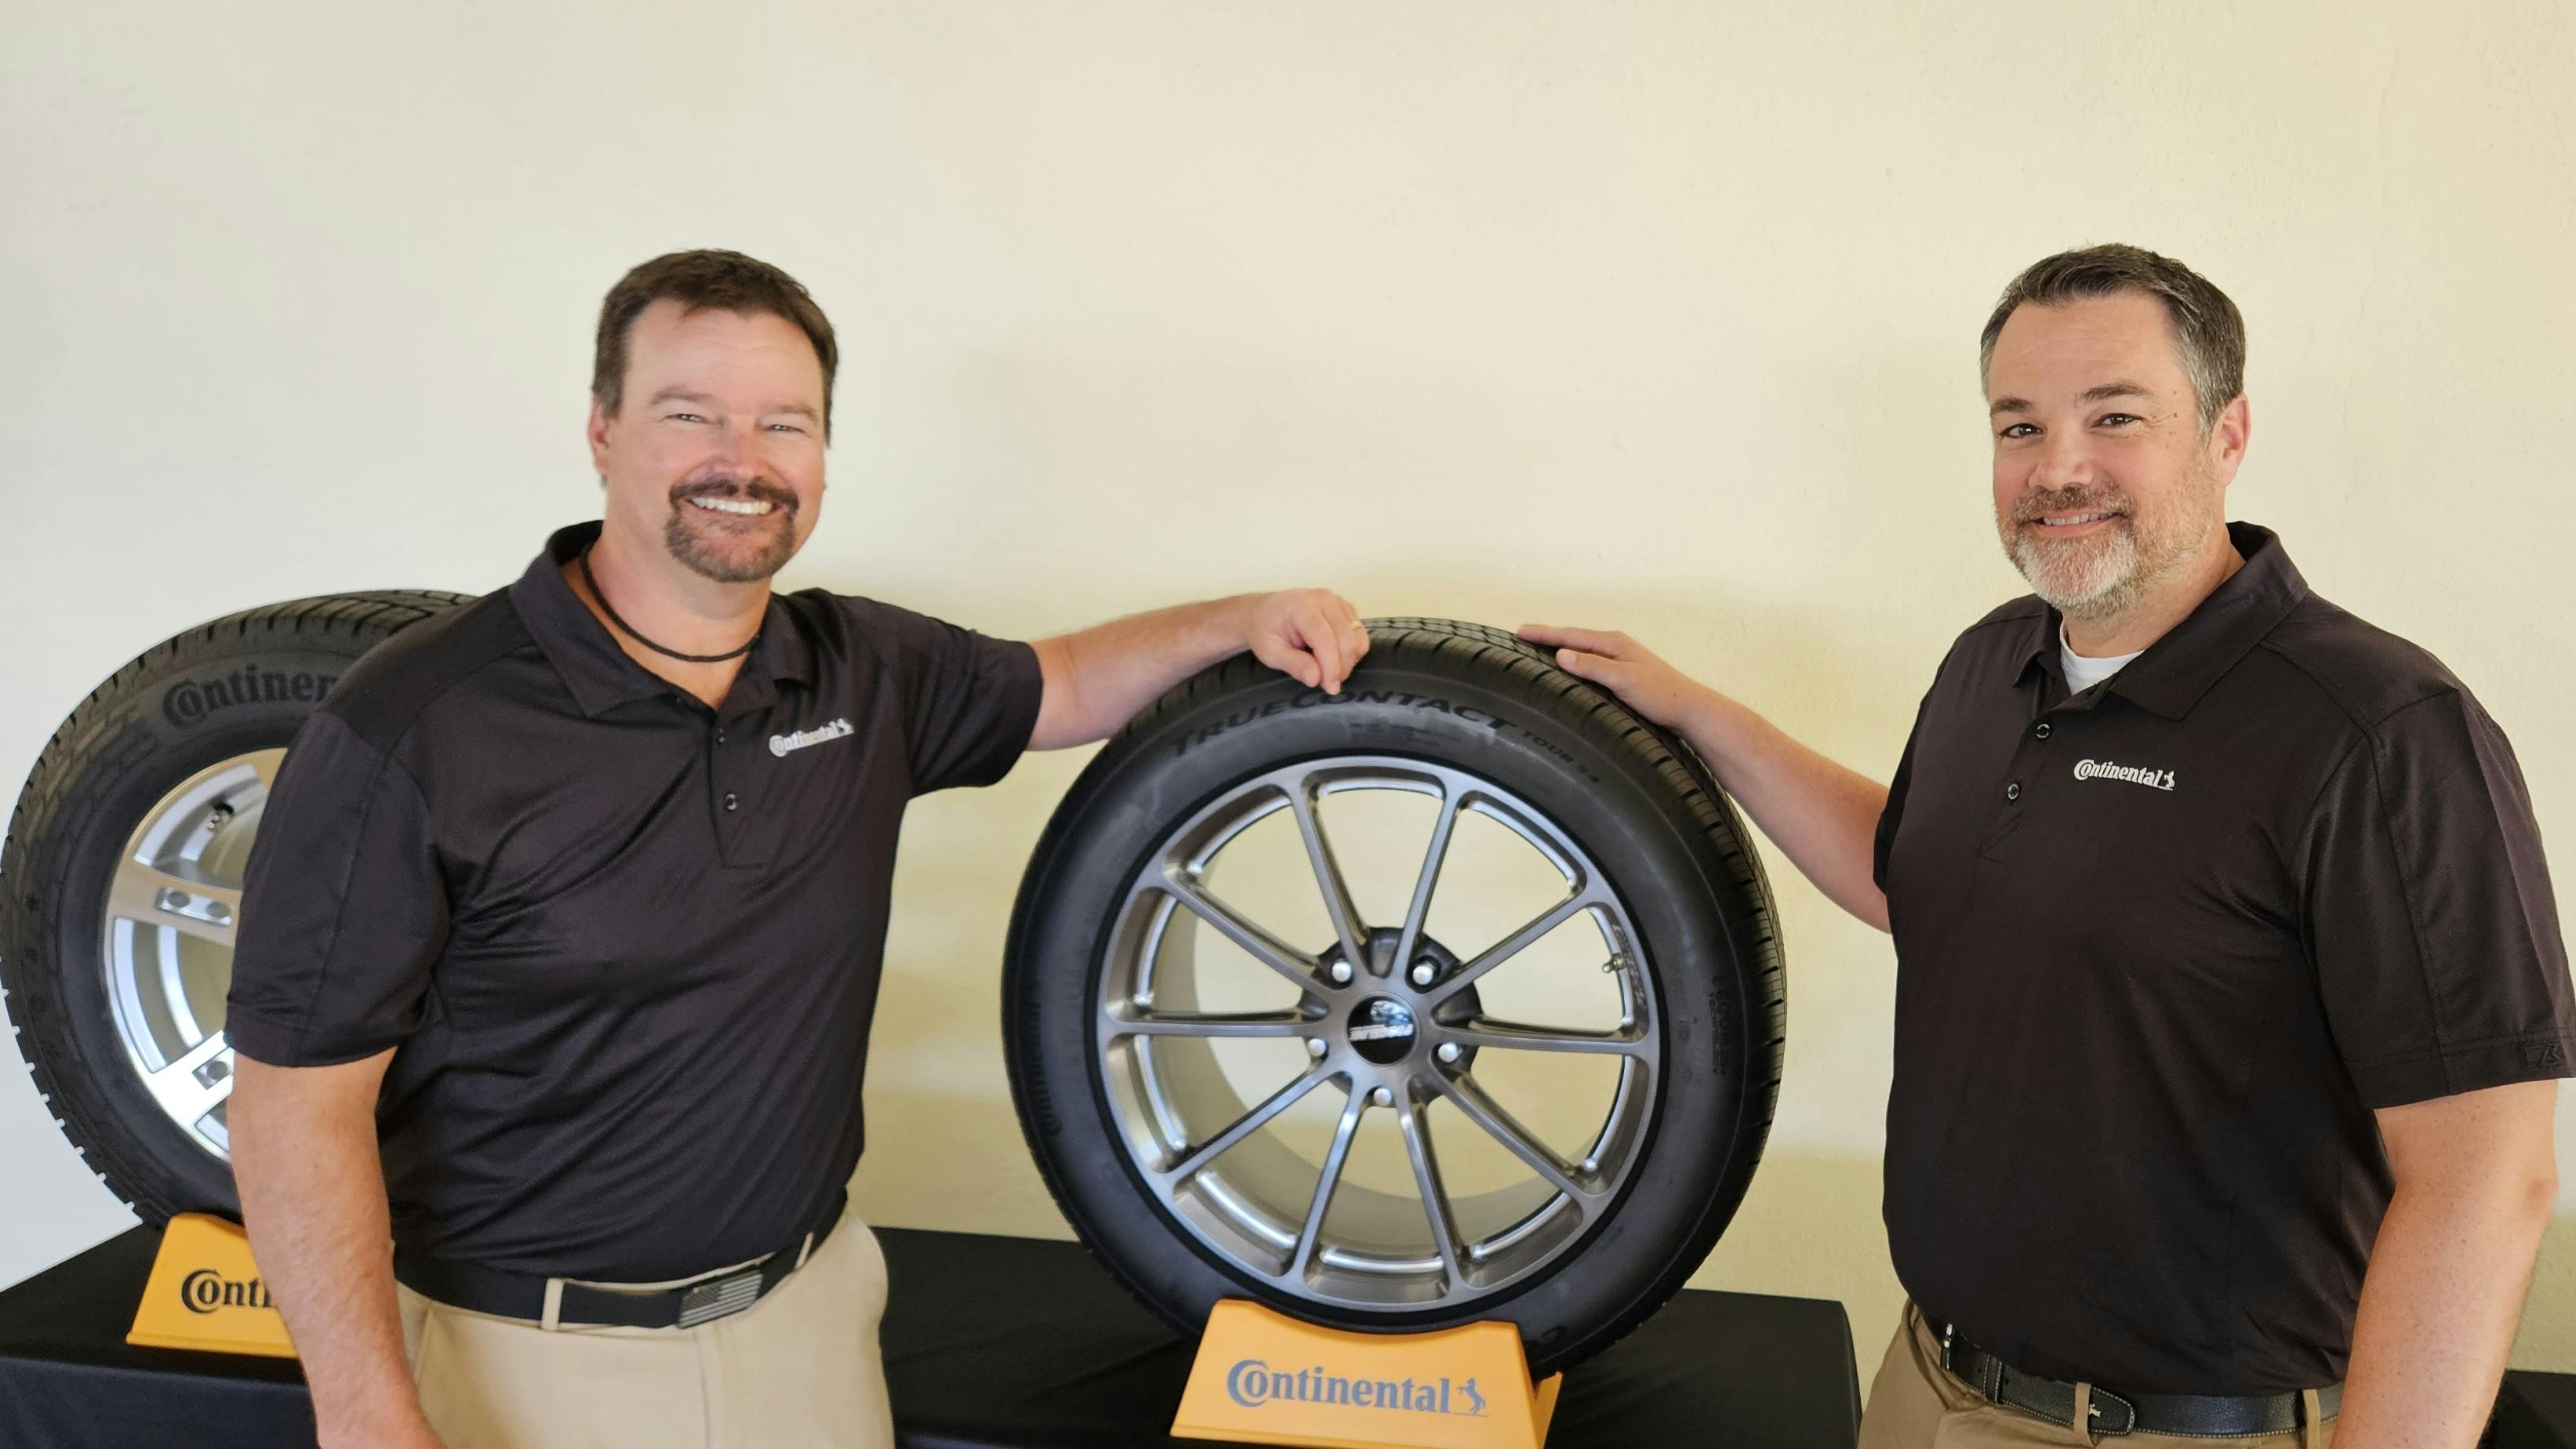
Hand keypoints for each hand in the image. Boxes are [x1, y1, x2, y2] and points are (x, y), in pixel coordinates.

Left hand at [1248, 589, 1369, 693]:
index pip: (1326, 639)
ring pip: (1358, 638)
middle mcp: (1324, 599)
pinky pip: (1359, 634)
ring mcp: (1338, 602)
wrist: (1263, 612)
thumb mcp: (1270, 653)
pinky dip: (1352, 652)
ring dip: (1348, 661)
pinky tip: (1334, 657)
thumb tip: (1316, 679)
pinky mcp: (1346, 608)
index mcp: (1302, 606)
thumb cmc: (1264, 631)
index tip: (1330, 688)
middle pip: (1347, 639)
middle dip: (1341, 667)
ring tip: (1329, 671)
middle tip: (1328, 684)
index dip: (1332, 667)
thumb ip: (1294, 665)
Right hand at [1518, 623, 1709, 730]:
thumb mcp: (1624, 679)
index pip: (1571, 635)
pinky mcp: (1621, 675)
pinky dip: (1573, 661)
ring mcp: (1619, 660)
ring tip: (1538, 649)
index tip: (1520, 631)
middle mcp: (1615, 647)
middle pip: (1574, 639)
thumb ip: (1593, 666)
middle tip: (1522, 636)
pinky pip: (1589, 663)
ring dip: (1559, 647)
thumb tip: (1560, 655)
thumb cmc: (1661, 695)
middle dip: (1548, 637)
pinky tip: (1567, 670)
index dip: (1545, 634)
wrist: (1688, 710)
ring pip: (1581, 650)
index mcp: (1613, 643)